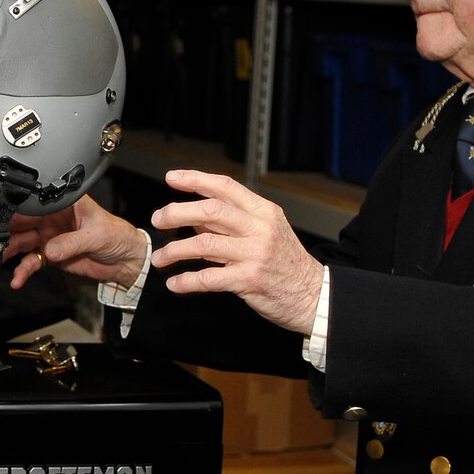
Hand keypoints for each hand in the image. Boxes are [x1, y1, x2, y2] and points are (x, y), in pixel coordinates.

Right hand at [0, 193, 149, 291]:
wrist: (125, 260)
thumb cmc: (118, 236)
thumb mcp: (97, 235)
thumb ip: (72, 242)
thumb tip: (50, 249)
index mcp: (64, 202)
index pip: (36, 198)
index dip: (14, 198)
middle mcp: (52, 217)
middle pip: (21, 220)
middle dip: (1, 227)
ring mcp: (49, 236)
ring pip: (21, 241)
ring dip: (6, 249)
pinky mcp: (50, 255)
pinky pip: (31, 262)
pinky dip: (23, 271)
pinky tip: (17, 279)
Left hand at [149, 169, 321, 334]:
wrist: (315, 295)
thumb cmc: (288, 264)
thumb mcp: (267, 233)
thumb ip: (231, 224)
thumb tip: (196, 219)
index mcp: (264, 212)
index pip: (225, 187)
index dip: (195, 180)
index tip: (172, 178)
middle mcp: (260, 228)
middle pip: (210, 211)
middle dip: (177, 212)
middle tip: (159, 219)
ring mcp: (255, 254)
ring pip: (204, 244)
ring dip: (175, 250)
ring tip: (160, 258)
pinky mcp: (249, 280)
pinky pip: (209, 278)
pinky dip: (187, 280)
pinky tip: (176, 283)